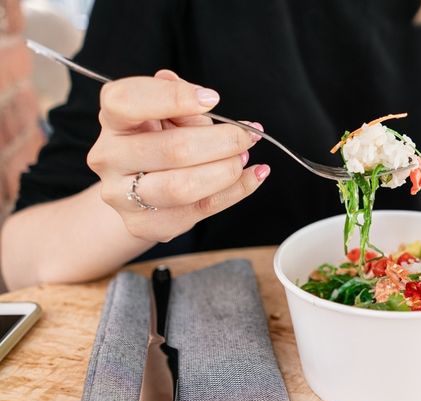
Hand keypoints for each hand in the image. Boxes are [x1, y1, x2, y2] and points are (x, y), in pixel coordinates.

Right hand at [87, 70, 269, 241]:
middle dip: (221, 141)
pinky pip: (200, 209)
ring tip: (244, 157)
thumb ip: (183, 103)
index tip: (212, 99)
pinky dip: (236, 191)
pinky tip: (252, 176)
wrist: (138, 187)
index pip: (127, 101)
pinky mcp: (144, 224)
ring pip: (183, 187)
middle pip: (172, 149)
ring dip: (226, 171)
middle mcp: (109, 156)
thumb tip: (205, 99)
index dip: (172, 97)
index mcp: (113, 119)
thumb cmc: (159, 141)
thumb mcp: (170, 114)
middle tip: (246, 136)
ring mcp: (121, 195)